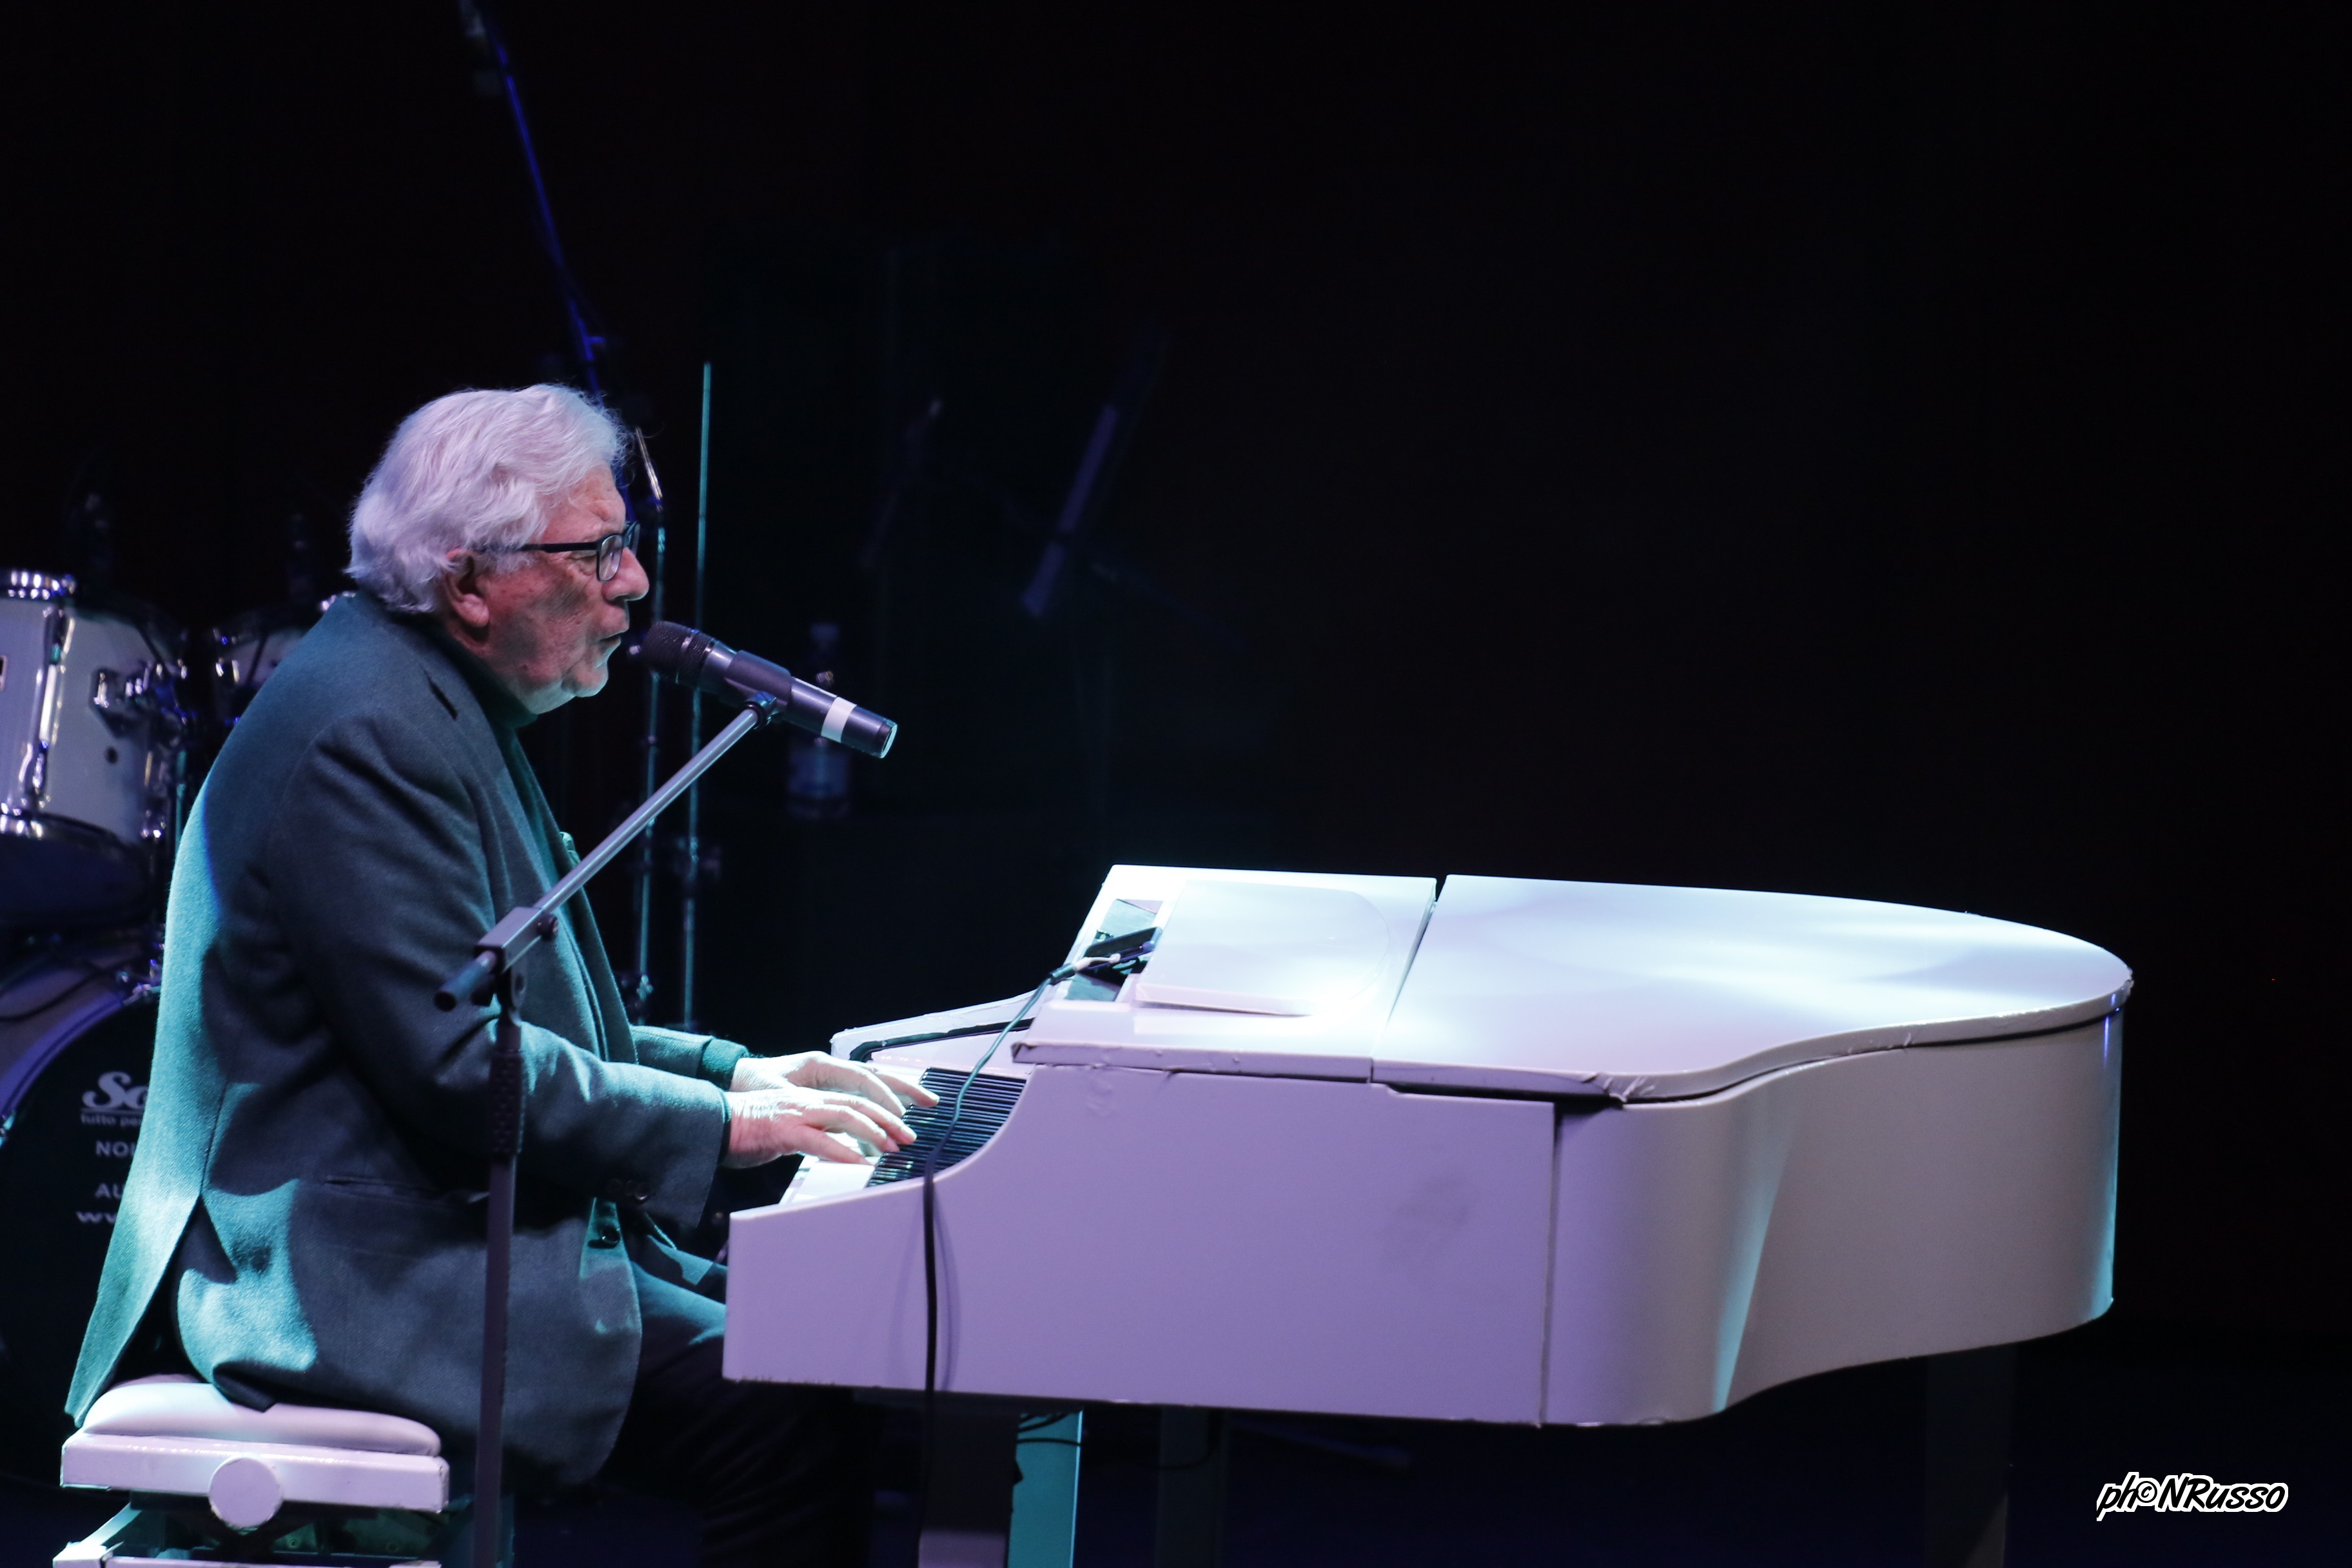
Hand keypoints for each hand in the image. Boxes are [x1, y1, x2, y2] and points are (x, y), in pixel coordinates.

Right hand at [722, 1052, 937, 1168]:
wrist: (713, 1124)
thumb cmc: (749, 1129)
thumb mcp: (791, 1128)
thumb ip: (817, 1131)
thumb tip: (843, 1145)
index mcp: (811, 1097)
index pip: (855, 1095)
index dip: (883, 1106)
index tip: (906, 1122)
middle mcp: (808, 1100)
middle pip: (858, 1101)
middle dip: (889, 1118)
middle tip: (911, 1136)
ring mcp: (797, 1113)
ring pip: (845, 1114)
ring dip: (874, 1131)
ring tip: (894, 1147)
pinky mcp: (784, 1130)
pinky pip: (819, 1140)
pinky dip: (843, 1150)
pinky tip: (861, 1161)